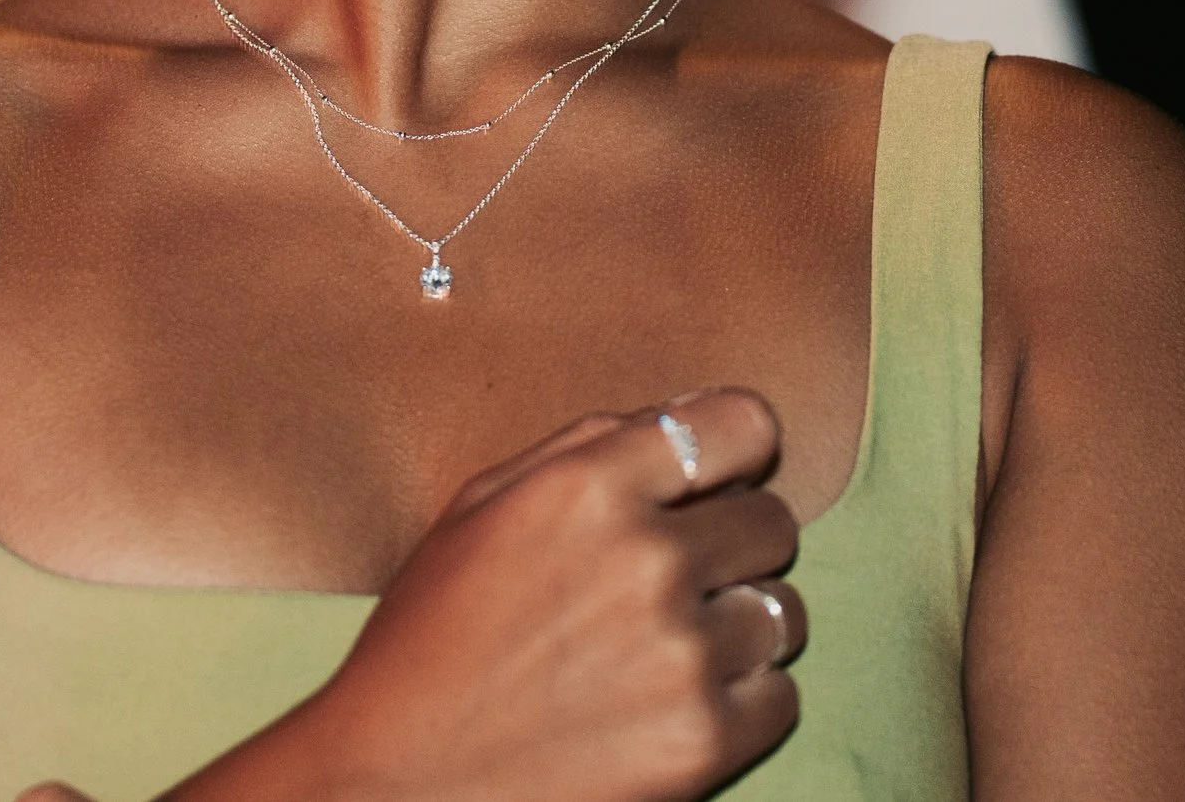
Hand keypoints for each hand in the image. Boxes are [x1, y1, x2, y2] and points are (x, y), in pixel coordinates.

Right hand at [188, 388, 803, 801]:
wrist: (401, 777)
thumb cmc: (432, 634)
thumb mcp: (481, 505)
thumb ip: (582, 446)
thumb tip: (683, 418)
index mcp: (587, 487)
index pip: (742, 426)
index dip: (738, 451)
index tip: (722, 478)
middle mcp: (648, 558)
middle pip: (773, 521)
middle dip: (732, 543)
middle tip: (673, 577)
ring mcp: (684, 653)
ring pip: (784, 610)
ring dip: (738, 623)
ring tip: (665, 645)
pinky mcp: (707, 738)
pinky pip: (782, 694)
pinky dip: (739, 698)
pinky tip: (669, 700)